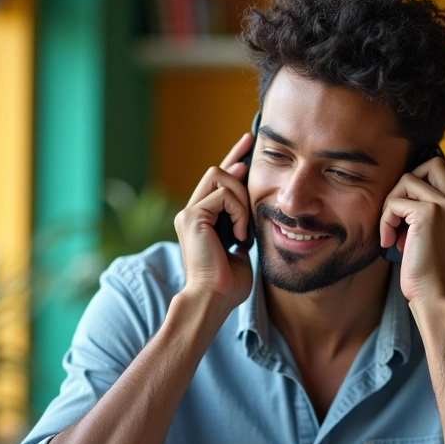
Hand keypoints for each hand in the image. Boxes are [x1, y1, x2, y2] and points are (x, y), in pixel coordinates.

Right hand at [174, 132, 254, 309]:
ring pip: (220, 176)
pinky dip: (239, 213)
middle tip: (255, 162)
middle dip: (239, 163)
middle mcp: (191, 212)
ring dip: (242, 199)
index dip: (232, 159)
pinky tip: (241, 236)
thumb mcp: (242, 249)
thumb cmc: (229, 285)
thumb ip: (243, 228)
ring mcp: (189, 213)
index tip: (248, 144)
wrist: (214, 300)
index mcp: (202, 220)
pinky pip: (223, 196)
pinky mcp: (192, 216)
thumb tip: (253, 215)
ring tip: (245, 229)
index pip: (217, 182)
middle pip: (217, 171)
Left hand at [380, 155, 444, 306]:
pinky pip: (395, 203)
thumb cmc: (428, 275)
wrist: (435, 296)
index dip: (420, 184)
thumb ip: (429, 217)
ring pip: (407, 180)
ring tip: (392, 232)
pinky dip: (385, 221)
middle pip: (433, 163)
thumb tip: (403, 200)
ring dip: (391, 205)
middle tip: (398, 210)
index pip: (444, 173)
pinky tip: (388, 242)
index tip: (406, 212)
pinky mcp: (428, 213)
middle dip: (408, 182)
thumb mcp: (433, 240)